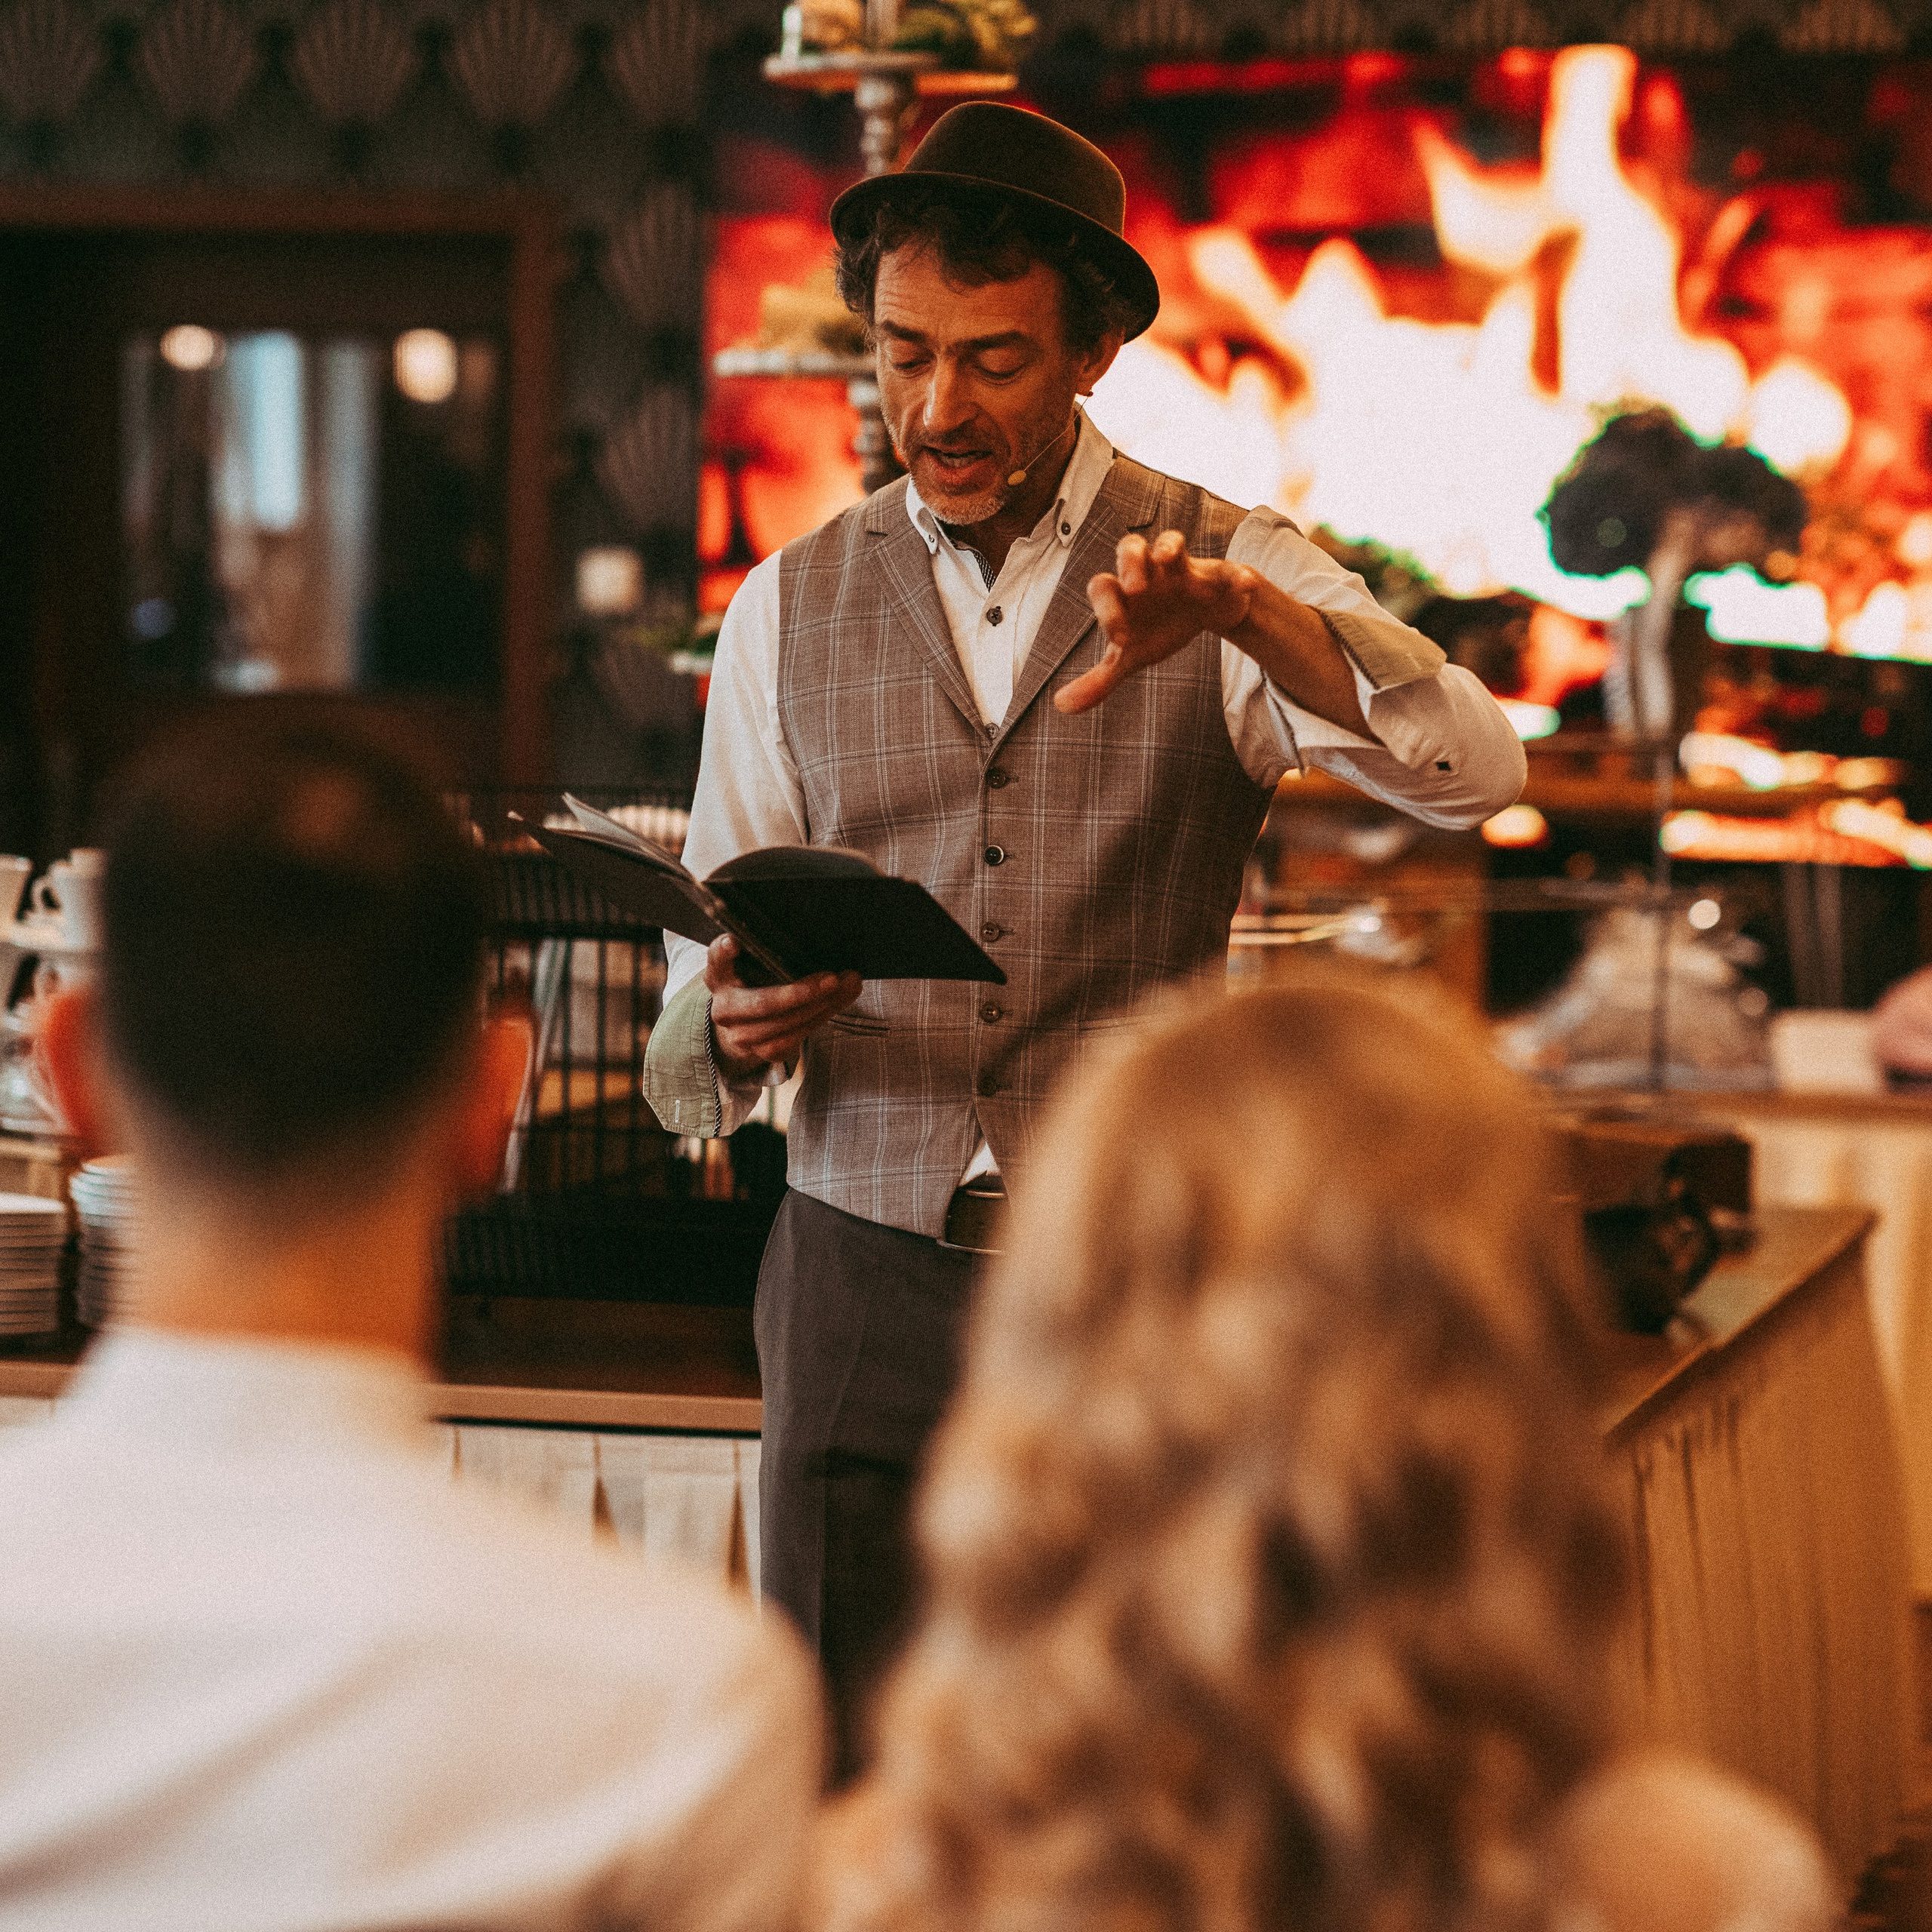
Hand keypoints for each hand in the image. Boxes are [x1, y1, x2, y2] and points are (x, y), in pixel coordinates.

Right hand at [704, 935, 862, 1082]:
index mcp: (720, 975)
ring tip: (844, 988)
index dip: (724, 952)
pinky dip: (818, 1020)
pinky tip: (836, 1003)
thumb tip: (822, 944)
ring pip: (781, 1026)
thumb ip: (779, 952)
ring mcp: (739, 1034)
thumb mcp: (761, 963)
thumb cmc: (760, 981)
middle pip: (761, 1003)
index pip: (717, 959)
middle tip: (831, 979)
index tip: (735, 943)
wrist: (748, 1022)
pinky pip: (791, 1040)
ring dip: (818, 1008)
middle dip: (800, 993)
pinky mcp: (759, 1051)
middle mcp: (724, 1007)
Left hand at [1057, 529, 1259, 713]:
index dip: (1107, 609)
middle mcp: (1148, 572)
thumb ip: (1100, 679)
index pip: (1103, 587)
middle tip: (1135, 587)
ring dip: (1169, 547)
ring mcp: (1183, 569)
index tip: (1119, 639)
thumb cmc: (1159, 627)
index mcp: (1123, 591)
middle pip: (1129, 547)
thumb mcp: (1130, 656)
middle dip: (1129, 562)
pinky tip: (1245, 587)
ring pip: (1171, 543)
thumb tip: (1060, 706)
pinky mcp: (1216, 573)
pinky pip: (1228, 570)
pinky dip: (1237, 576)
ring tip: (1170, 559)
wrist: (1205, 611)